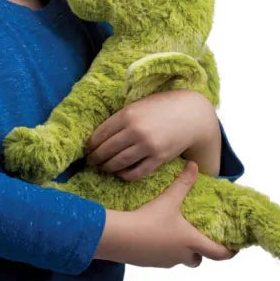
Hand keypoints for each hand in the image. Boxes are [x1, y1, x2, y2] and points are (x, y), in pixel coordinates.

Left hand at [85, 90, 216, 180]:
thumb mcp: (139, 105)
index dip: (91, 144)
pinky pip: (136, 172)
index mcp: (128, 114)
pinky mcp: (159, 158)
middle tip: (91, 161)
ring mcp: (148, 146)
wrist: (191, 114)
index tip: (87, 149)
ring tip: (103, 168)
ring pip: (119, 162)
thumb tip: (101, 134)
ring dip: (107, 167)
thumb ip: (122, 118)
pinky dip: (125, 175)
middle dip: (96, 158)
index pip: (101, 133)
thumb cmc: (162, 107)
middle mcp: (136, 130)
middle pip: (107, 150)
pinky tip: (120, 173)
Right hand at [96, 161, 236, 267]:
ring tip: (174, 231)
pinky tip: (154, 233)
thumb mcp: (169, 199)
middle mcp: (181, 255)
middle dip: (200, 249)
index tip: (235, 247)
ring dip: (180, 249)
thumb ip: (183, 183)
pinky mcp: (150, 263)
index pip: (219, 254)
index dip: (230, 251)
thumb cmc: (149, 219)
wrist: (120, 237)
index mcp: (191, 242)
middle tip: (198, 235)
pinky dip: (164, 248)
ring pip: (179, 258)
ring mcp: (165, 262)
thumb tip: (194, 165)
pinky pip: (163, 258)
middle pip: (198, 259)